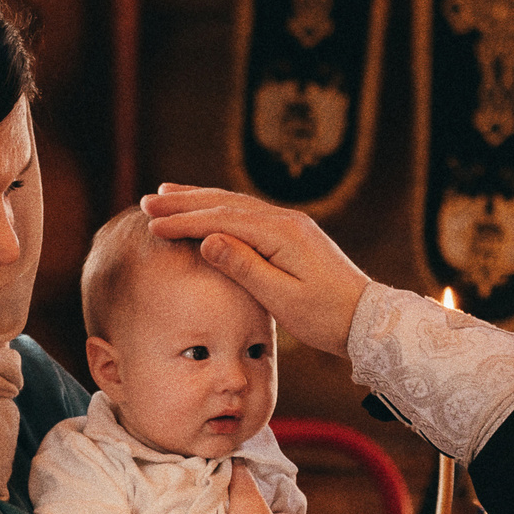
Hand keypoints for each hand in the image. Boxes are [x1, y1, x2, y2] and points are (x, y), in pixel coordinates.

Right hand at [139, 186, 372, 357]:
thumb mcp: (284, 299)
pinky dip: (220, 208)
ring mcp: (289, 225)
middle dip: (184, 202)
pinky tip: (207, 209)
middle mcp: (285, 221)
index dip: (185, 222)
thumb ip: (246, 268)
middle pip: (225, 203)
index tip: (153, 225)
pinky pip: (247, 214)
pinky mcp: (291, 235)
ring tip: (166, 194)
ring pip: (235, 204)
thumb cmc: (326, 317)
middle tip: (147, 202)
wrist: (366, 320)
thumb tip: (208, 239)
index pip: (222, 220)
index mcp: (282, 234)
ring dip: (199, 199)